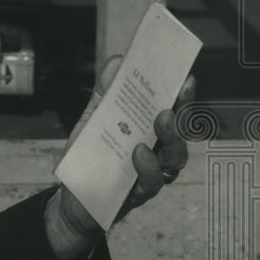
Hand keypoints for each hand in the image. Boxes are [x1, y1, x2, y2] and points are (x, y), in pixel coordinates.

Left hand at [45, 56, 195, 259]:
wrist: (74, 197)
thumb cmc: (89, 155)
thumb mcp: (93, 119)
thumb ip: (105, 93)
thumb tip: (117, 62)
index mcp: (148, 130)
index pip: (172, 110)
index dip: (182, 96)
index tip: (185, 78)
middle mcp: (157, 151)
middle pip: (180, 133)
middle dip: (180, 115)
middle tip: (170, 103)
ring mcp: (152, 174)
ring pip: (174, 158)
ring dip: (171, 139)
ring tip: (160, 122)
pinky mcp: (139, 194)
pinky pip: (152, 182)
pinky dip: (148, 166)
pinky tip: (138, 153)